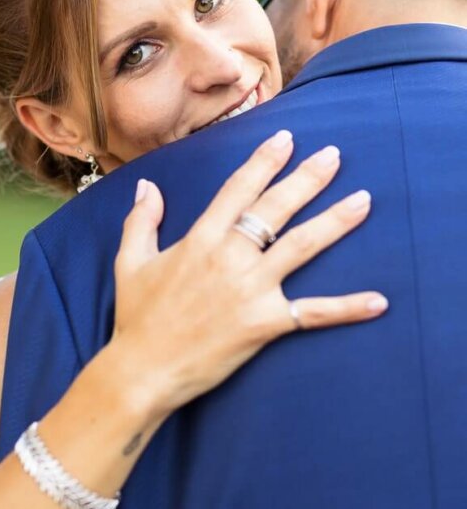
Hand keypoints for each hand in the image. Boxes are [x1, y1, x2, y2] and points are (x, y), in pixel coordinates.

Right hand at [111, 129, 387, 416]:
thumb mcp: (130, 262)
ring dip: (335, 222)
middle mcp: (230, 257)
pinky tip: (378, 301)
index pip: (238, 189)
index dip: (264, 162)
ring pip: (301, 246)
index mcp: (200, 239)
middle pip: (276, 208)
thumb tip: (147, 186)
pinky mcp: (264, 323)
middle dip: (308, 178)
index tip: (286, 138)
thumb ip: (142, 221)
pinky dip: (347, 308)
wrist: (143, 370)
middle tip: (335, 155)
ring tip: (364, 201)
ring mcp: (250, 289)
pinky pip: (312, 313)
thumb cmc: (136, 318)